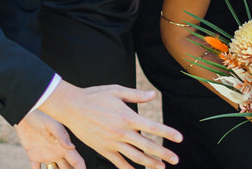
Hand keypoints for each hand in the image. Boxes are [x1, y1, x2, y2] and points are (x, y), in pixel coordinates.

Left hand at [16, 111, 84, 168]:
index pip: (77, 160)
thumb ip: (62, 135)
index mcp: (63, 145)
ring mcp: (46, 154)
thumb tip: (72, 147)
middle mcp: (57, 151)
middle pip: (68, 168)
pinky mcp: (33, 155)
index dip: (81, 168)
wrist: (24, 111)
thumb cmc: (40, 114)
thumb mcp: (51, 124)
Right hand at [40, 82, 181, 168]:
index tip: (179, 138)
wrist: (72, 107)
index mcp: (127, 117)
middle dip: (163, 153)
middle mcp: (122, 132)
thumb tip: (153, 95)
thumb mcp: (116, 91)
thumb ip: (135, 95)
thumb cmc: (95, 96)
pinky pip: (119, 163)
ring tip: (161, 167)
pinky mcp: (103, 150)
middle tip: (175, 159)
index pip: (152, 127)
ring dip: (150, 163)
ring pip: (135, 157)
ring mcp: (112, 143)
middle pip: (147, 146)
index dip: (167, 133)